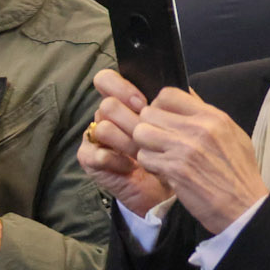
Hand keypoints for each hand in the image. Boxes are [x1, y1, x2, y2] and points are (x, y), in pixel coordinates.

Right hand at [79, 70, 172, 217]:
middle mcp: (106, 117)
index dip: (122, 87)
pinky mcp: (90, 160)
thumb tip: (173, 86)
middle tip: (146, 132)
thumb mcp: (179, 123)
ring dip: (127, 143)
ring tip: (143, 154)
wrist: (166, 188)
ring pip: (103, 128)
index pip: (106, 80)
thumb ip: (177, 101)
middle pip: (106, 105)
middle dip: (130, 119)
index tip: (142, 102)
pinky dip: (118, 161)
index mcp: (123, 102)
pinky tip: (132, 168)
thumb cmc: (171, 153)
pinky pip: (97, 154)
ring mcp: (96, 138)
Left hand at [130, 86, 267, 235]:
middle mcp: (198, 128)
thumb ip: (206, 115)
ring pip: (141, 133)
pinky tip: (163, 170)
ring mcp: (184, 148)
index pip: (168, 94)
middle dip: (148, 126)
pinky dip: (149, 164)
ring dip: (145, 145)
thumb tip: (185, 96)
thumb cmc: (238, 171)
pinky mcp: (174, 169)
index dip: (158, 106)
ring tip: (159, 154)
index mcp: (213, 116)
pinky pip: (144, 157)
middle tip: (157, 140)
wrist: (244, 205)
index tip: (162, 119)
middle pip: (149, 112)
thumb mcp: (231, 134)